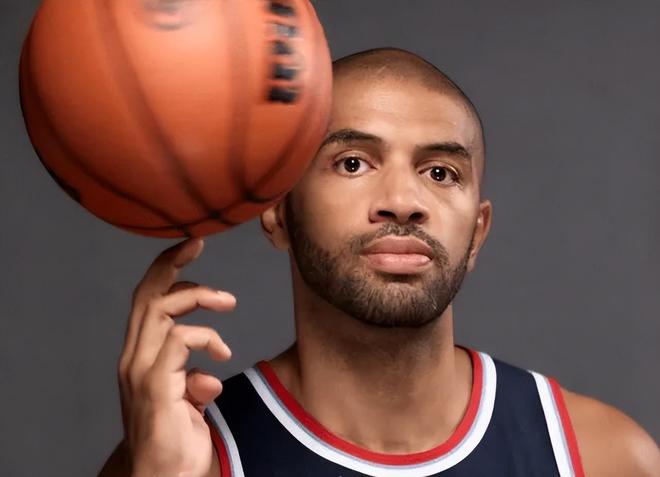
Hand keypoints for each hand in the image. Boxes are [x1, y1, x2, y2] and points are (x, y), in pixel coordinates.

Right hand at [117, 238, 234, 476]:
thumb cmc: (178, 440)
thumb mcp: (188, 403)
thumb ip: (192, 381)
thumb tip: (209, 378)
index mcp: (140, 357)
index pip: (146, 302)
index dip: (165, 270)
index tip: (191, 245)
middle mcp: (134, 358)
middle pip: (148, 297)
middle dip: (173, 265)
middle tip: (201, 246)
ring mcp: (141, 371)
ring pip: (161, 310)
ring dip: (198, 297)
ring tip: (228, 303)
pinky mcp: (154, 385)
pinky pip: (179, 340)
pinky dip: (204, 337)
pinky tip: (222, 352)